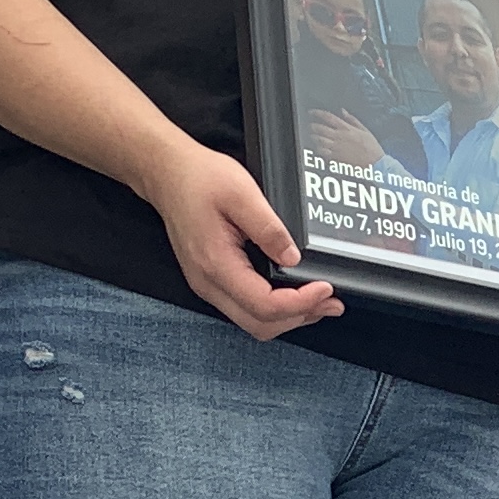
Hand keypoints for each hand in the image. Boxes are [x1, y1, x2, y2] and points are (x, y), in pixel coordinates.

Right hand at [149, 146, 339, 340]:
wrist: (167, 174)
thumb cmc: (198, 178)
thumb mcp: (241, 192)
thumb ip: (269, 229)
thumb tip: (293, 258)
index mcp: (216, 264)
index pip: (264, 305)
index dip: (301, 303)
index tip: (325, 288)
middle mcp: (208, 283)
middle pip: (260, 324)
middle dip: (300, 317)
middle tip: (331, 301)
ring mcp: (208, 284)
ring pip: (253, 321)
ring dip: (289, 316)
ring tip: (319, 301)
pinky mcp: (212, 279)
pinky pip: (246, 307)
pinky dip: (274, 307)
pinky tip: (293, 293)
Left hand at [301, 107, 385, 167]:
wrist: (375, 162)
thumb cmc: (371, 146)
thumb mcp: (364, 129)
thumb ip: (351, 119)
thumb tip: (342, 111)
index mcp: (346, 128)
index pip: (328, 117)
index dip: (317, 113)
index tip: (312, 112)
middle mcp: (339, 137)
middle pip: (319, 128)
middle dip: (312, 126)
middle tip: (311, 126)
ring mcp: (336, 147)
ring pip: (318, 140)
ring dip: (314, 137)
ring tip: (313, 136)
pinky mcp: (336, 157)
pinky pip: (322, 152)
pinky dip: (318, 148)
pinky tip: (319, 148)